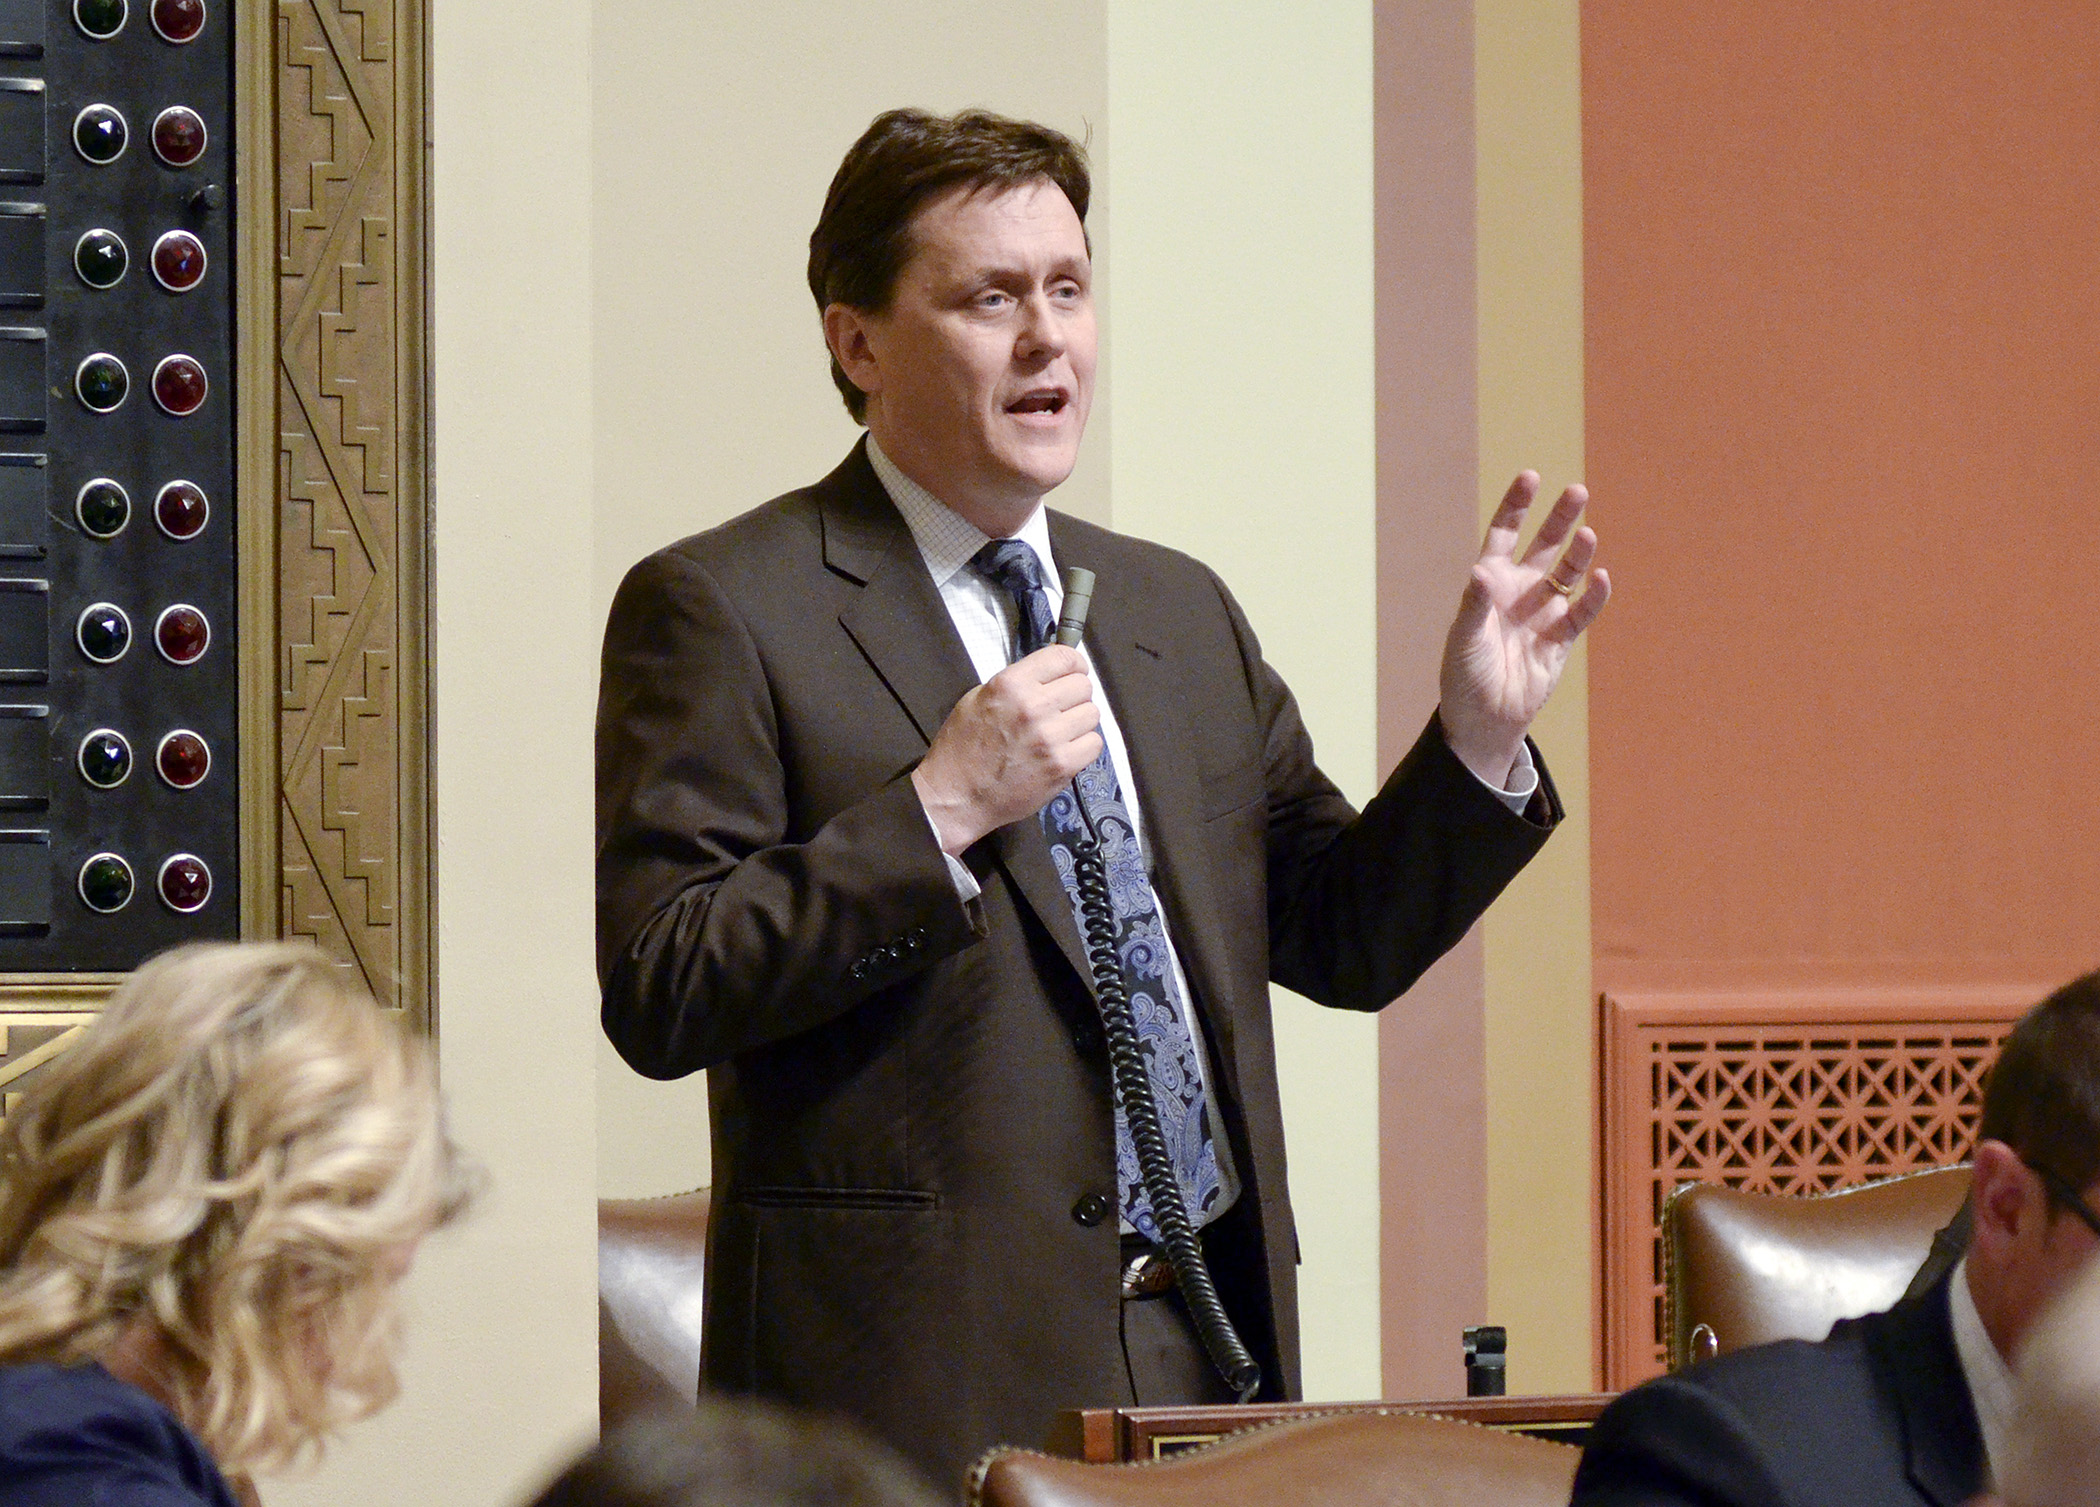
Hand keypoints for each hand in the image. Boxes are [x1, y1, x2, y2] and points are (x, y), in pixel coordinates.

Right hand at [912, 645, 1103, 854]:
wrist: (958, 796)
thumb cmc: (963, 748)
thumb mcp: (977, 699)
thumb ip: (1017, 683)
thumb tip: (1050, 674)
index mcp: (1011, 684)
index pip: (1065, 657)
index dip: (1074, 664)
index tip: (1072, 672)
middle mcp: (1034, 706)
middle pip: (1083, 685)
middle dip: (1074, 695)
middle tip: (1060, 708)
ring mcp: (1050, 737)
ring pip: (1092, 714)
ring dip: (1079, 721)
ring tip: (1060, 732)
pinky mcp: (1062, 765)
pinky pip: (1094, 744)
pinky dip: (1083, 746)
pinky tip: (1064, 750)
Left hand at [1438, 472, 1610, 786]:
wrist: (1484, 719)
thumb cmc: (1465, 675)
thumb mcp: (1464, 638)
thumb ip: (1475, 604)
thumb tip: (1482, 570)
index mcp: (1490, 583)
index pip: (1503, 534)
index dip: (1517, 506)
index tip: (1532, 477)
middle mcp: (1519, 591)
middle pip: (1543, 546)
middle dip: (1559, 519)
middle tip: (1578, 491)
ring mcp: (1543, 612)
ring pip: (1567, 573)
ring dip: (1579, 554)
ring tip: (1588, 534)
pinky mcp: (1561, 638)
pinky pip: (1581, 612)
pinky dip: (1593, 597)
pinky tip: (1601, 578)